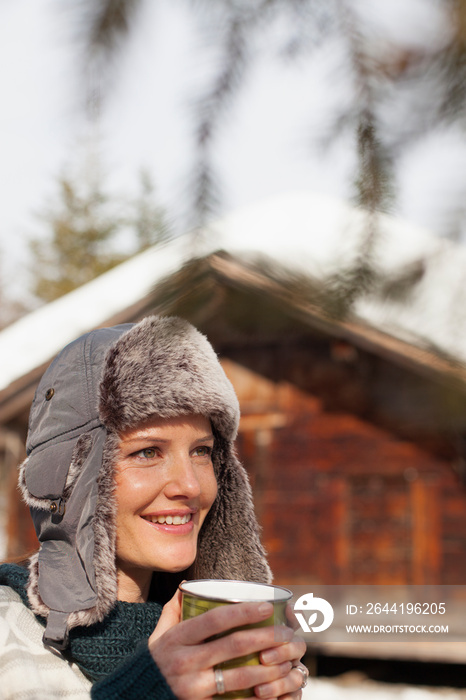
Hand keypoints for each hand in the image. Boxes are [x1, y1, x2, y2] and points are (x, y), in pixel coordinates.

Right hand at [149, 591, 301, 699]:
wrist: (135, 699)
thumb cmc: (153, 665)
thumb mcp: (158, 636)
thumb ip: (173, 611)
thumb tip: (188, 585)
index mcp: (177, 639)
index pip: (214, 620)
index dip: (243, 611)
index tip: (266, 606)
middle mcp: (185, 663)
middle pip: (233, 646)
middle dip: (266, 637)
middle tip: (287, 633)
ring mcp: (193, 689)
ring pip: (239, 678)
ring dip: (268, 669)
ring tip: (288, 661)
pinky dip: (258, 699)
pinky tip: (275, 692)